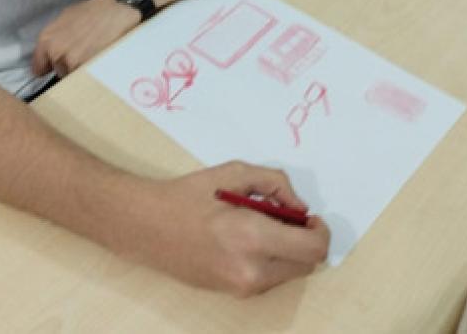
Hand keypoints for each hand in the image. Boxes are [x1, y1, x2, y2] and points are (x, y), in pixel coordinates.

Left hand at [31, 0, 138, 76]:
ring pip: (72, 76)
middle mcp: (56, 53)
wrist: (115, 11)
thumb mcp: (64, 19)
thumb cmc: (91, 11)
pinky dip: (90, 73)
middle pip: (58, 71)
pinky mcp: (88, 69)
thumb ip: (54, 38)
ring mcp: (72, 63)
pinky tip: (97, 61)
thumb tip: (52, 51)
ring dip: (79, 70)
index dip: (48, 66)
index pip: (39, 68)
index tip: (55, 66)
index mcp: (46, 40)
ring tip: (91, 57)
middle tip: (80, 54)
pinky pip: (85, 78)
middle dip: (67, 66)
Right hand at [129, 161, 330, 295]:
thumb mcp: (234, 173)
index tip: (310, 218)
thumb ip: (275, 184)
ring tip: (259, 225)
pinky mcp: (233, 293)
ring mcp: (241, 287)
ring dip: (287, 251)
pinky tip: (245, 240)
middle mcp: (251, 270)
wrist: (146, 226)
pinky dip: (269, 260)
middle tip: (285, 217)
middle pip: (306, 264)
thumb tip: (298, 206)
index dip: (320, 232)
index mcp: (252, 238)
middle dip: (304, 240)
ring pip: (289, 273)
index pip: (312, 249)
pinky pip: (268, 278)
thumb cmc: (186, 196)